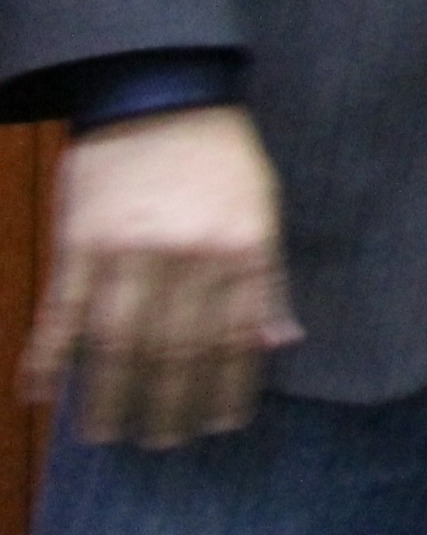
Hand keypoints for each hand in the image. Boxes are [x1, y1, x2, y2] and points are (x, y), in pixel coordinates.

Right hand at [20, 106, 297, 447]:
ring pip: (116, 343)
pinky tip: (39, 392)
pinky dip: (47, 356)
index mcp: (242, 248)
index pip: (234, 338)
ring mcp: (130, 251)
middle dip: (169, 404)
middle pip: (175, 350)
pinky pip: (61, 312)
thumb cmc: (221, 156)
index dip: (225, 388)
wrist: (164, 93)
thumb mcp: (264, 208)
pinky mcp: (81, 241)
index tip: (218, 424)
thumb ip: (268, 278)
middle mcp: (189, 256)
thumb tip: (280, 341)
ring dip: (107, 395)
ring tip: (106, 431)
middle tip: (162, 441)